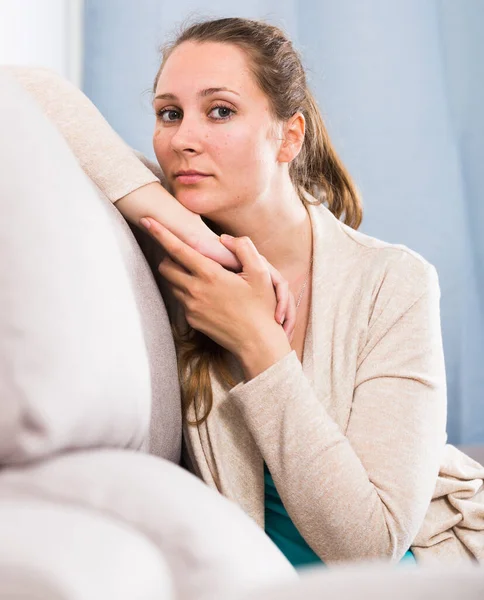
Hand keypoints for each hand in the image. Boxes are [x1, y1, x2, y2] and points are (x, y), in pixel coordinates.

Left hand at [139, 218, 291, 363]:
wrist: (257, 343)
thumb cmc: (261, 307)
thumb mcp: (261, 273)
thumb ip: (244, 248)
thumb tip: (225, 239)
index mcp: (209, 275)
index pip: (177, 249)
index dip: (160, 232)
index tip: (146, 220)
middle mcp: (195, 290)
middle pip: (165, 267)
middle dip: (168, 256)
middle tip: (183, 253)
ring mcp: (191, 307)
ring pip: (172, 284)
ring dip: (179, 275)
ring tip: (199, 274)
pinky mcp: (192, 321)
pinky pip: (182, 301)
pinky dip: (189, 293)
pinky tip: (208, 295)